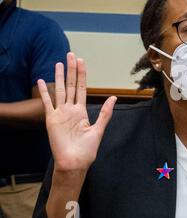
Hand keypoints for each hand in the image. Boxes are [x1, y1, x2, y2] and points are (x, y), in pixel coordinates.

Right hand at [38, 52, 116, 172]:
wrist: (75, 162)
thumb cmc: (87, 150)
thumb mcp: (98, 129)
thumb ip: (105, 113)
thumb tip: (113, 97)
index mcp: (81, 111)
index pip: (82, 88)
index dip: (82, 75)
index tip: (81, 62)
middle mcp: (70, 110)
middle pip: (71, 85)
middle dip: (72, 70)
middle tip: (71, 55)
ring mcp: (60, 113)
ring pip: (59, 90)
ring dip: (59, 77)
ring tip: (59, 63)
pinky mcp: (51, 119)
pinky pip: (47, 102)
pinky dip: (44, 91)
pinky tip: (41, 80)